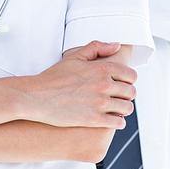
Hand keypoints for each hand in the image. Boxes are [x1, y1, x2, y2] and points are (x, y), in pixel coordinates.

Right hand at [16, 41, 135, 128]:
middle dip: (127, 95)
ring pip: (127, 108)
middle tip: (120, 98)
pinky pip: (118, 123)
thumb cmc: (55, 76)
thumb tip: (116, 45)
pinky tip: (112, 120)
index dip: (129, 81)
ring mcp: (100, 103)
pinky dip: (118, 122)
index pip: (131, 75)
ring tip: (117, 110)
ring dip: (124, 109)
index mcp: (102, 68)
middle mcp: (104, 85)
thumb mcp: (75, 56)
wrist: (37, 97)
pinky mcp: (94, 120)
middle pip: (131, 92)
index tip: (123, 84)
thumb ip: (98, 48)